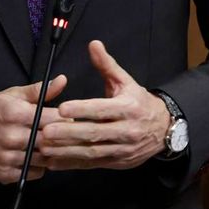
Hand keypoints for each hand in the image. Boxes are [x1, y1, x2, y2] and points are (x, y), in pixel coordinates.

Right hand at [0, 76, 67, 182]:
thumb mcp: (11, 95)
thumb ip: (38, 91)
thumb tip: (62, 80)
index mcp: (16, 114)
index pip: (54, 119)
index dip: (65, 119)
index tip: (68, 119)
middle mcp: (12, 136)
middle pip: (50, 140)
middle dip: (61, 137)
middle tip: (66, 135)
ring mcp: (7, 156)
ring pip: (43, 158)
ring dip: (51, 153)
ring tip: (52, 147)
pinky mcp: (3, 173)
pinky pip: (32, 173)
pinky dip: (39, 167)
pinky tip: (38, 158)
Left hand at [40, 40, 172, 170]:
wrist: (164, 129)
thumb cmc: (140, 103)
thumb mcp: (126, 82)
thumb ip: (107, 65)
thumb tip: (93, 45)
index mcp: (129, 108)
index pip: (103, 109)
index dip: (82, 110)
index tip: (62, 108)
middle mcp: (127, 130)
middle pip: (95, 133)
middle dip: (69, 133)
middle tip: (46, 131)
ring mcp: (122, 149)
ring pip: (92, 152)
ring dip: (66, 151)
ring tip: (45, 146)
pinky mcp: (116, 162)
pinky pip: (92, 164)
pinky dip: (72, 163)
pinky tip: (54, 161)